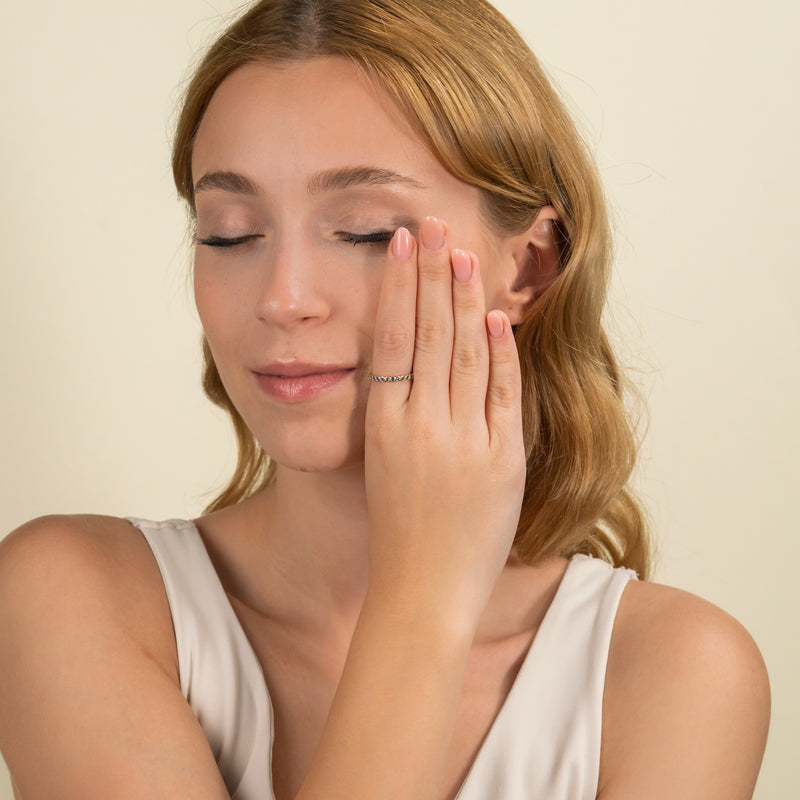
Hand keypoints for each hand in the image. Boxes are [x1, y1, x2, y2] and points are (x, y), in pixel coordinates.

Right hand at [364, 216, 526, 629]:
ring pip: (464, 354)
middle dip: (435, 274)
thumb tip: (409, 365)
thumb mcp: (382, 466)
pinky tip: (499, 316)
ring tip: (467, 254)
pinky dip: (502, 354)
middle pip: (428, 333)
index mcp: (386, 427)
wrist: (422, 592)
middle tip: (436, 224)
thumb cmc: (397, 533)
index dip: (399, 286)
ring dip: (467, 300)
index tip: (404, 244)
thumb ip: (396, 416)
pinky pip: (502, 396)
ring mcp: (463, 442)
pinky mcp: (501, 462)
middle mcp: (421, 426)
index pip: (392, 338)